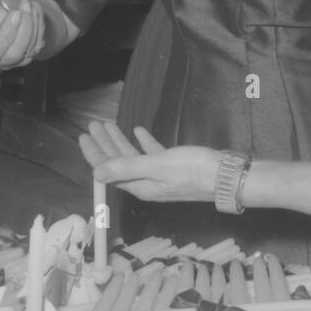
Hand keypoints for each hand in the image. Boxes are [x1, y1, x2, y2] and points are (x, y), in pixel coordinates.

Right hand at [0, 0, 47, 68]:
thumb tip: (10, 18)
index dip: (7, 34)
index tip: (15, 12)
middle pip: (14, 54)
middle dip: (24, 28)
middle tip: (25, 4)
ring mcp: (12, 62)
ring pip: (29, 51)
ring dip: (33, 24)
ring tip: (29, 3)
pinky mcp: (27, 56)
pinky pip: (38, 44)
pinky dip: (39, 25)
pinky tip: (35, 8)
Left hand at [80, 120, 218, 203]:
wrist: (226, 176)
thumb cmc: (192, 170)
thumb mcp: (158, 166)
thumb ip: (126, 168)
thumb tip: (96, 174)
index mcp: (139, 185)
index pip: (108, 169)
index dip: (95, 153)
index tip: (84, 135)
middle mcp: (146, 183)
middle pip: (118, 162)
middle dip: (104, 143)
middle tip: (93, 125)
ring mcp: (160, 176)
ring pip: (133, 157)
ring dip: (120, 141)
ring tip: (109, 124)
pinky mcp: (174, 168)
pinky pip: (151, 155)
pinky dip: (143, 142)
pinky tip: (138, 130)